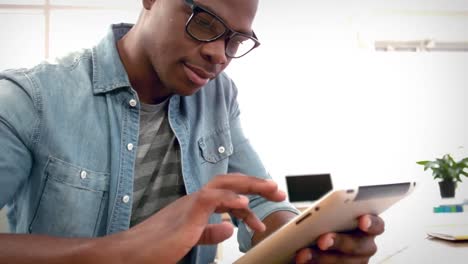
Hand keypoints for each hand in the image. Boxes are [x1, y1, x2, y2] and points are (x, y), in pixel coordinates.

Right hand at [107, 174, 285, 262]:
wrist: (131, 253)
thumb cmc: (156, 247)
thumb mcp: (190, 239)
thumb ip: (209, 233)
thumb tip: (228, 228)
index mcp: (196, 206)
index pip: (226, 196)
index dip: (246, 201)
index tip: (260, 218)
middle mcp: (194, 200)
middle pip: (229, 182)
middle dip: (255, 184)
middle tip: (278, 190)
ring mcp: (190, 204)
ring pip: (223, 184)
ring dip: (249, 185)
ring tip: (271, 189)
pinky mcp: (186, 214)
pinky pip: (211, 199)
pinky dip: (229, 199)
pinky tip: (244, 204)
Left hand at [295, 215, 384, 263]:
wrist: (305, 238)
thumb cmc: (320, 222)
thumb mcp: (324, 214)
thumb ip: (329, 211)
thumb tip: (322, 208)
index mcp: (365, 226)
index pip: (376, 224)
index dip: (372, 222)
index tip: (361, 219)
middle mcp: (364, 246)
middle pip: (359, 247)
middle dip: (340, 243)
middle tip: (322, 239)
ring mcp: (354, 262)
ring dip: (322, 260)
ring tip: (302, 255)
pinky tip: (300, 262)